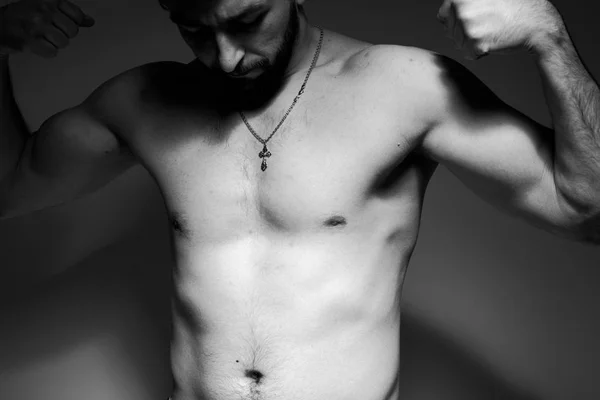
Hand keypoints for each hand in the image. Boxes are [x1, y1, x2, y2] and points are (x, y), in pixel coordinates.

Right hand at [0, 0, 94, 57]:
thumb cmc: (23, 16)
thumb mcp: (47, 8)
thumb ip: (70, 14)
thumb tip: (90, 21)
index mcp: (49, 0)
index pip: (77, 15)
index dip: (72, 23)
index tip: (61, 23)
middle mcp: (43, 11)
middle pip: (72, 31)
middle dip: (64, 34)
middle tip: (50, 32)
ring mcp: (36, 26)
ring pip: (63, 43)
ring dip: (54, 43)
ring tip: (43, 37)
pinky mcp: (29, 41)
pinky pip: (52, 52)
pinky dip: (46, 52)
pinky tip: (38, 44)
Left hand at [437, 0, 563, 59]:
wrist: (537, 23)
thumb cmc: (514, 8)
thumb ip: (465, 2)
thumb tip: (446, 11)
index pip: (442, 14)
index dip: (455, 21)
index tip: (471, 20)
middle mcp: (461, 9)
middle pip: (449, 32)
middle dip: (463, 33)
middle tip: (487, 24)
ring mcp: (467, 26)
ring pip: (458, 44)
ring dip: (472, 42)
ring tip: (491, 30)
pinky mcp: (475, 43)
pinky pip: (468, 54)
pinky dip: (478, 52)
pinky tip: (493, 40)